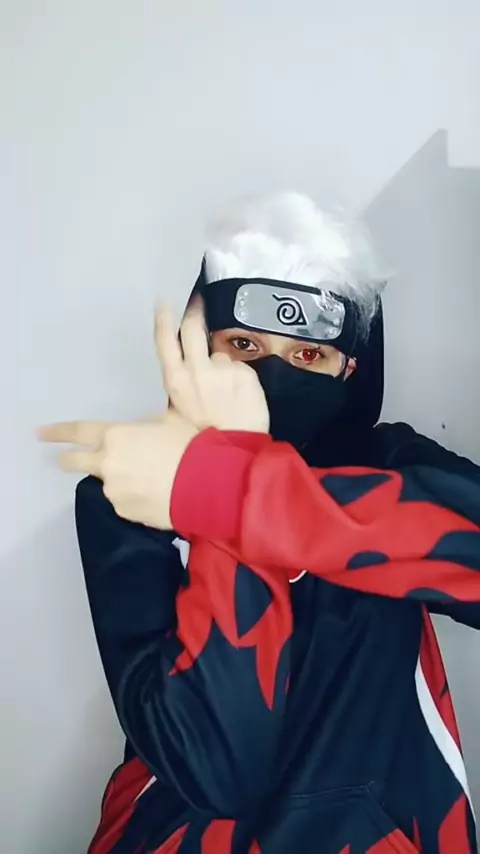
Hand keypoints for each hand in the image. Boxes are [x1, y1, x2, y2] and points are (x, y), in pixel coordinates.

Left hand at [38, 409, 197, 528]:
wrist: (207, 483)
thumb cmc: (190, 445)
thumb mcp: (168, 422)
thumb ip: (146, 426)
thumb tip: (144, 428)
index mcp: (116, 435)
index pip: (77, 431)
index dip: (56, 432)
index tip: (41, 434)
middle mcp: (107, 462)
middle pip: (75, 461)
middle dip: (68, 459)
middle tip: (66, 459)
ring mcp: (113, 489)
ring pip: (107, 483)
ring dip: (118, 480)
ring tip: (149, 480)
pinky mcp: (124, 511)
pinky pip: (123, 501)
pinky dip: (133, 497)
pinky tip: (155, 494)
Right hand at [156, 299, 268, 432]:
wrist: (235, 452)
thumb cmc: (203, 438)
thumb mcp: (178, 412)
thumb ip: (181, 385)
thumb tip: (184, 367)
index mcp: (175, 381)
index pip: (165, 341)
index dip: (164, 318)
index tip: (164, 300)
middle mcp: (196, 370)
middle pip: (193, 329)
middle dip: (195, 311)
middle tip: (198, 300)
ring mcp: (222, 369)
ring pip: (220, 354)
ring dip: (223, 367)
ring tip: (228, 392)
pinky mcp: (244, 373)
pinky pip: (240, 368)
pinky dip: (240, 379)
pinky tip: (241, 398)